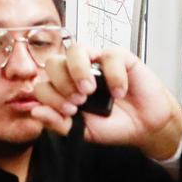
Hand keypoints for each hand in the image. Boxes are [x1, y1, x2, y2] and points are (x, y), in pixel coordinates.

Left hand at [30, 43, 181, 159]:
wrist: (145, 126)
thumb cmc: (113, 124)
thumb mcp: (83, 131)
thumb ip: (58, 123)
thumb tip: (35, 111)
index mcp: (63, 88)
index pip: (43, 83)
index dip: (50, 97)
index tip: (68, 111)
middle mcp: (76, 72)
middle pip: (53, 62)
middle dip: (61, 83)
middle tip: (78, 101)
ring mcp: (96, 62)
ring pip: (76, 49)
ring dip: (78, 70)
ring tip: (89, 90)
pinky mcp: (119, 58)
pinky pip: (110, 54)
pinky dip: (113, 75)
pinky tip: (119, 92)